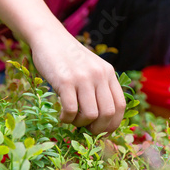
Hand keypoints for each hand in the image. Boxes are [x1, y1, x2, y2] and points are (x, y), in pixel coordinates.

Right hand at [0, 0, 125, 134]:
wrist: (49, 37)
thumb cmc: (68, 57)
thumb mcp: (91, 67)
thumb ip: (99, 86)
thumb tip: (102, 119)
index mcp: (108, 73)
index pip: (120, 106)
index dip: (113, 124)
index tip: (102, 132)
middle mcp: (99, 75)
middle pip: (108, 113)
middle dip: (98, 129)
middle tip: (86, 130)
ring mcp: (82, 77)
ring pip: (90, 115)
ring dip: (80, 124)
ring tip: (71, 120)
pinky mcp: (65, 80)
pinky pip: (70, 110)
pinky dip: (66, 119)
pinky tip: (62, 116)